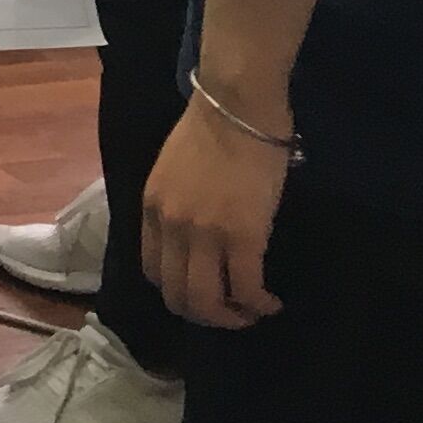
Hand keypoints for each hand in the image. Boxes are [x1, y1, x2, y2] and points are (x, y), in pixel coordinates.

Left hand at [143, 89, 291, 329]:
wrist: (236, 105)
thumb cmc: (212, 129)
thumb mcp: (173, 170)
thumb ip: (176, 204)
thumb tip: (195, 234)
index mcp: (151, 209)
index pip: (152, 270)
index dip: (177, 291)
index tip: (202, 292)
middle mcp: (171, 227)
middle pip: (176, 294)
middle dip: (203, 314)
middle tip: (229, 314)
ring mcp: (204, 234)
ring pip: (207, 301)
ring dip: (230, 318)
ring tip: (251, 313)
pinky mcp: (241, 235)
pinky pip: (245, 288)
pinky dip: (258, 304)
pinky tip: (270, 302)